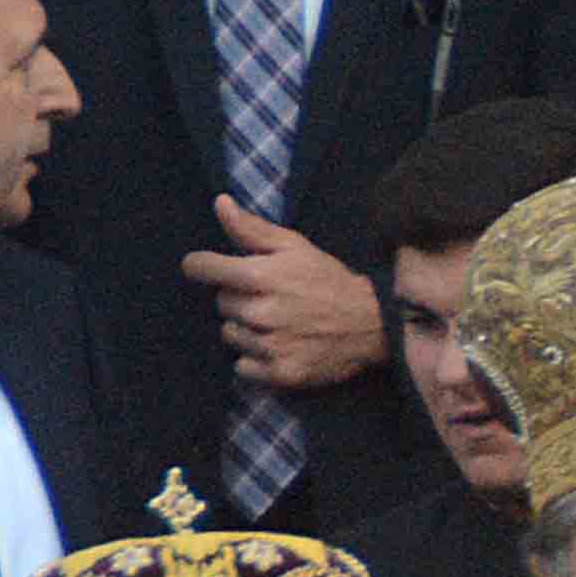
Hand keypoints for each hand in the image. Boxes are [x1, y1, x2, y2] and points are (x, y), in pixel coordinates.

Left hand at [179, 196, 389, 390]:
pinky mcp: (280, 373)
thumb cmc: (330, 280)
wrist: (373, 324)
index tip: (212, 268)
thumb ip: (252, 228)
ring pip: (230, 335)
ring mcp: (270, 346)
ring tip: (278, 324)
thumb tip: (220, 203)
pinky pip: (242, 367)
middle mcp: (260, 313)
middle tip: (271, 298)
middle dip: (240, 298)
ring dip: (247, 329)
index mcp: (260, 277)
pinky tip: (280, 347)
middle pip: (221, 303)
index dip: (203, 266)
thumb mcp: (295, 246)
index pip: (202, 269)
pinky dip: (256, 360)